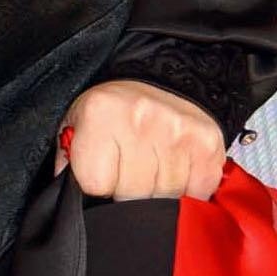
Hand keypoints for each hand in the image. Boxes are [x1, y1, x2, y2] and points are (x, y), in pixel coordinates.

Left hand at [56, 79, 224, 200]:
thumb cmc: (116, 108)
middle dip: (127, 194)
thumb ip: (69, 162)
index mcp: (101, 114)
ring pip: (166, 198)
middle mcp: (141, 120)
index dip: (97, 188)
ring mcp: (178, 133)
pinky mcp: (208, 145)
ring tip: (150, 170)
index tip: (101, 176)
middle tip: (126, 174)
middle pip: (132, 196)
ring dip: (158, 194)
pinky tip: (175, 172)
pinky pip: (197, 193)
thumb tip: (70, 198)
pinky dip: (187, 192)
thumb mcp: (78, 124)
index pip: (96, 185)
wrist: (163, 77)